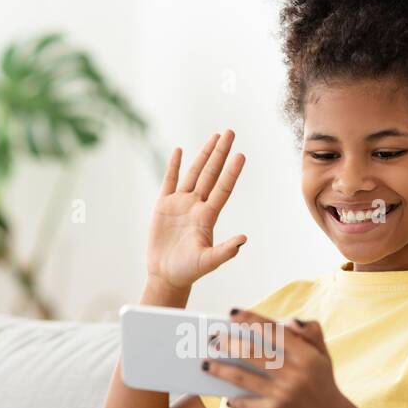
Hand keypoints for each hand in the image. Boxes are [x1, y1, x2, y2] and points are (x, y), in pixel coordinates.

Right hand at [146, 130, 246, 292]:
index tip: (241, 155)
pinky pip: (170, 181)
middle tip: (231, 132)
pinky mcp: (164, 206)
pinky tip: (180, 151)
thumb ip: (225, 251)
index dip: (231, 172)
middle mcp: (197, 206)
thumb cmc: (189, 271)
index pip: (223, 188)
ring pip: (194, 173)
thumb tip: (243, 240)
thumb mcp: (208, 261)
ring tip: (214, 136)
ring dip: (204, 154)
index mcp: (208, 217)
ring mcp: (181, 204)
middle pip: (211, 174)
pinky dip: (174, 166)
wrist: (167, 275)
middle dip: (220, 152)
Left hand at [203, 309, 350, 407]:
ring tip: (205, 363)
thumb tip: (288, 321)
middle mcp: (294, 374)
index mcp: (306, 355)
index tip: (231, 313)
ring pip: (243, 377)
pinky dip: (233, 399)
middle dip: (228, 344)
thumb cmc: (322, 382)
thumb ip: (310, 331)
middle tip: (211, 338)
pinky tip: (224, 395)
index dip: (251, 320)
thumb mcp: (323, 354)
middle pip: (252, 354)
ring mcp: (282, 394)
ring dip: (220, 369)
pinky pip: (246, 403)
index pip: (274, 332)